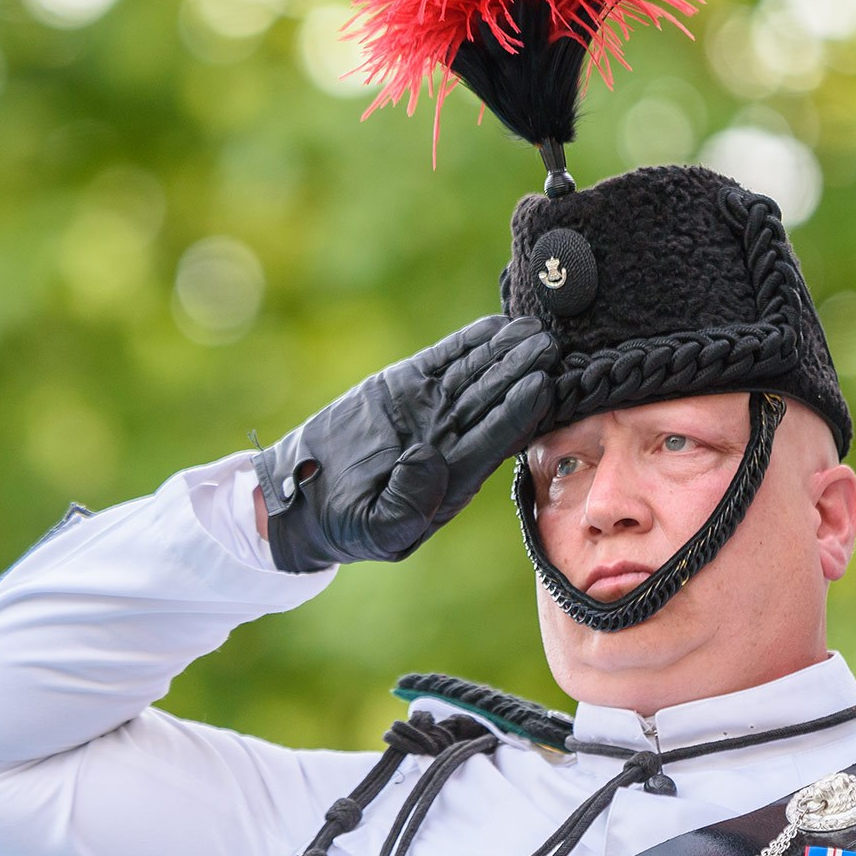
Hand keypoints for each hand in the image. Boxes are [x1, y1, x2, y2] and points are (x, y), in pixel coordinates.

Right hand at [253, 315, 556, 573]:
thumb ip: (406, 506)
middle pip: (493, 401)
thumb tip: (430, 459)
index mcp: (453, 478)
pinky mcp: (408, 386)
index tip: (540, 385)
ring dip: (504, 352)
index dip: (518, 412)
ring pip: (475, 376)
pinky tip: (496, 325)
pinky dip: (469, 342)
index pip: (494, 440)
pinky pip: (445, 360)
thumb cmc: (345, 526)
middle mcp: (450, 440)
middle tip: (549, 347)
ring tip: (533, 329)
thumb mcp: (375, 530)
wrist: (306, 498)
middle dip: (522, 373)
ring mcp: (431, 410)